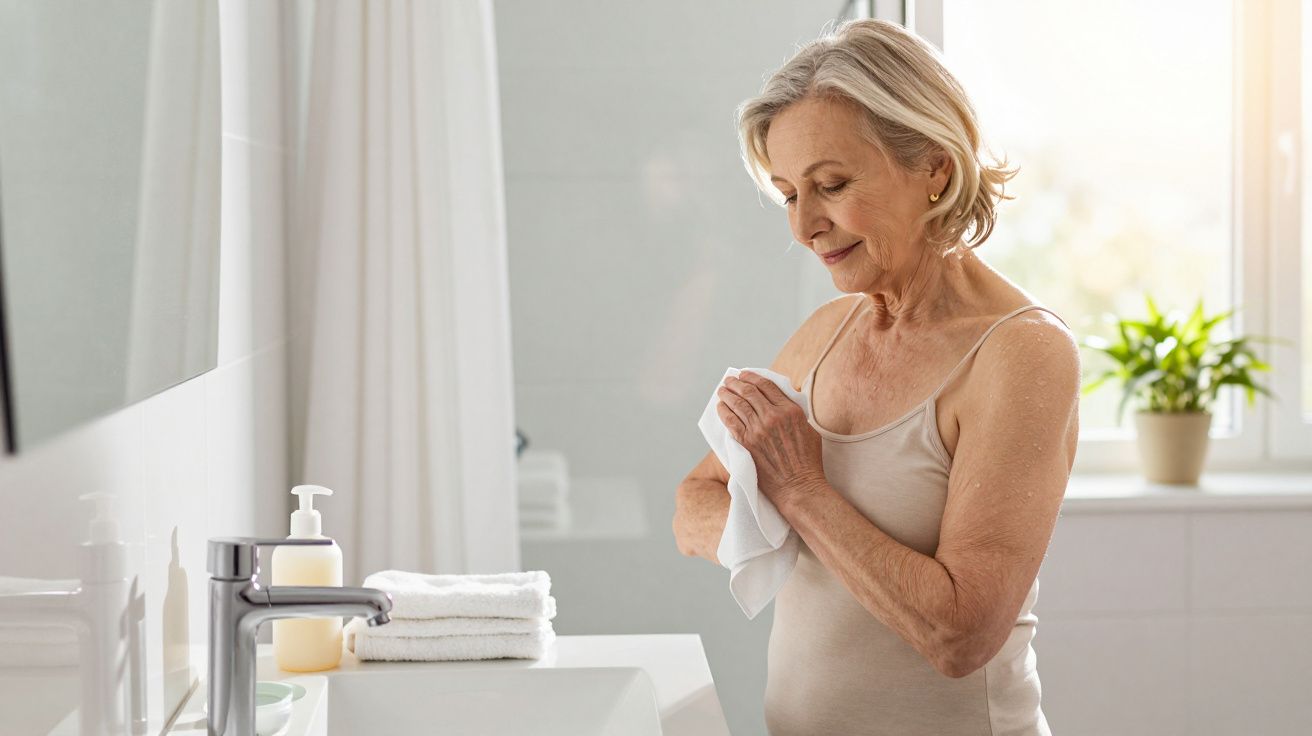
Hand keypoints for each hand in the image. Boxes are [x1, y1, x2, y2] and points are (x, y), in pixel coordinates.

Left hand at [716, 371, 826, 511]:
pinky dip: (724, 412)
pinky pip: (731, 422)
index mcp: (790, 411)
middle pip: (749, 392)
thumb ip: (794, 414)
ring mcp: (758, 430)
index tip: (745, 374)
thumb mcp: (809, 430)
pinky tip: (720, 407)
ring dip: (727, 394)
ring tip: (722, 390)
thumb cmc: (808, 462)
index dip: (753, 377)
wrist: (799, 487)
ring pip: (738, 404)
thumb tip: (782, 403)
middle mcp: (773, 416)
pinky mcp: (747, 443)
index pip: (767, 386)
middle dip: (736, 383)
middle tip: (729, 380)